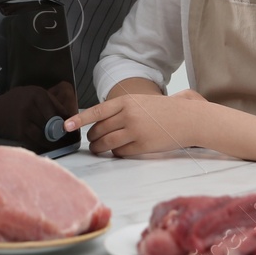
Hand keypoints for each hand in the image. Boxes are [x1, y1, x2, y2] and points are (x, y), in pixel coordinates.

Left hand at [65, 91, 210, 157]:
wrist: (189, 119)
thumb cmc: (165, 110)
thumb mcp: (141, 102)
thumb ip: (122, 110)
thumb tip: (100, 122)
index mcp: (126, 101)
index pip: (96, 111)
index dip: (79, 119)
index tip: (66, 125)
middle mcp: (128, 115)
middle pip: (99, 130)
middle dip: (92, 137)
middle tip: (93, 140)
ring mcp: (135, 131)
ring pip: (107, 143)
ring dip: (99, 148)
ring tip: (99, 149)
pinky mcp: (142, 146)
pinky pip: (120, 152)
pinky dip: (116, 153)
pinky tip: (120, 150)